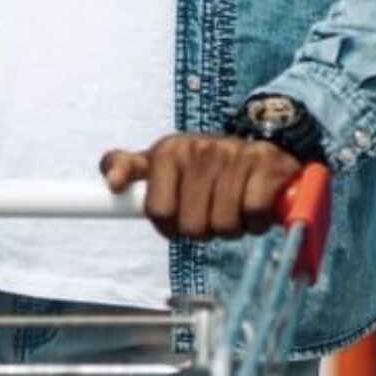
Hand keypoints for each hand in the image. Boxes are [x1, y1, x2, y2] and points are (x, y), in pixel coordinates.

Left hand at [99, 133, 300, 240]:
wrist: (257, 147)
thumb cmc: (203, 166)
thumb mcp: (161, 162)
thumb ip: (128, 168)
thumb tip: (111, 182)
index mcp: (169, 151)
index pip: (157, 209)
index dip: (165, 224)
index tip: (170, 219)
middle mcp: (199, 148)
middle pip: (192, 227)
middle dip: (202, 228)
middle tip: (209, 210)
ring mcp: (232, 153)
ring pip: (223, 225)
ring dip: (230, 227)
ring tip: (232, 207)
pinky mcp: (264, 162)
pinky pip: (252, 214)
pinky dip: (255, 221)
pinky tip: (253, 206)